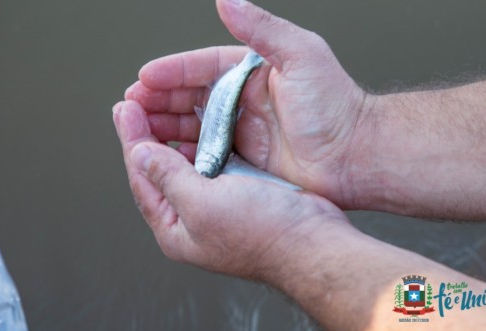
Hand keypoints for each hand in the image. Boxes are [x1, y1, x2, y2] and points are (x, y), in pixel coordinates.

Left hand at [112, 100, 350, 278]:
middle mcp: (191, 217)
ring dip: (173, 134)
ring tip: (160, 107)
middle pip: (159, 170)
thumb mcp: (204, 204)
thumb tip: (140, 154)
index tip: (125, 109)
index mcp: (175, 229)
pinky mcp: (239, 190)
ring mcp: (216, 204)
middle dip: (146, 136)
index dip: (132, 141)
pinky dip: (202, 140)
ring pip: (185, 163)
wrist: (312, 240)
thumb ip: (168, 178)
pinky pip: (212, 160)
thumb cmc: (263, 233)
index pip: (142, 178)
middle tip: (134, 103)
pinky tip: (198, 123)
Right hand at [124, 0, 373, 208]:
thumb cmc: (335, 107)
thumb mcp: (301, 55)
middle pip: (190, 96)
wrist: (354, 157)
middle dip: (158, 99)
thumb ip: (262, 27)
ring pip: (192, 125)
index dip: (171, 71)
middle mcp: (244, 101)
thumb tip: (225, 0)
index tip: (144, 78)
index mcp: (253, 71)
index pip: (202, 67)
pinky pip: (205, 154)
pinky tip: (165, 154)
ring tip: (138, 129)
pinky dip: (184, 153)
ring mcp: (242, 131)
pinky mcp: (244, 159)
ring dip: (164, 125)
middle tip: (131, 106)